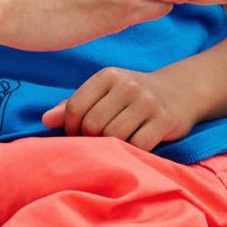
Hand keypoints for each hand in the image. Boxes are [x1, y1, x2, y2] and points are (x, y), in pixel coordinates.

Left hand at [40, 67, 196, 151]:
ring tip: (115, 145)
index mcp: (108, 75)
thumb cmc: (133, 95)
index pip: (75, 107)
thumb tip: (46, 120)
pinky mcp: (164, 120)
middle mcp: (128, 85)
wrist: (180, 91)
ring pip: (114, 136)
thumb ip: (74, 104)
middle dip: (90, 140)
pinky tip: (133, 147)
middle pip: (93, 124)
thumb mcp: (104, 92)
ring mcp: (148, 102)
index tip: (77, 135)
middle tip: (97, 144)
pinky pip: (138, 145)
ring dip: (112, 147)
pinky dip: (132, 151)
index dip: (70, 128)